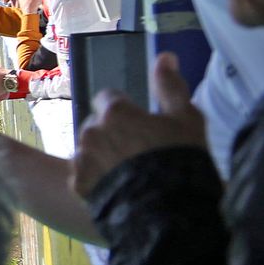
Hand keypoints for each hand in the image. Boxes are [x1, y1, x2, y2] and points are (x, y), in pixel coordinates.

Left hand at [72, 53, 206, 197]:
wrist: (168, 207)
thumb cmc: (179, 157)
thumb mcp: (186, 117)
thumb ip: (170, 86)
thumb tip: (165, 56)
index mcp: (114, 112)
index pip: (108, 98)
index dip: (124, 110)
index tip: (139, 123)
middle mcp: (91, 131)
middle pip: (96, 125)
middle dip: (111, 132)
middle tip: (136, 151)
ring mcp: (81, 160)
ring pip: (87, 149)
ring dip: (100, 155)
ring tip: (126, 171)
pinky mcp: (77, 186)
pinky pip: (82, 175)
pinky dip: (94, 178)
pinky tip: (115, 186)